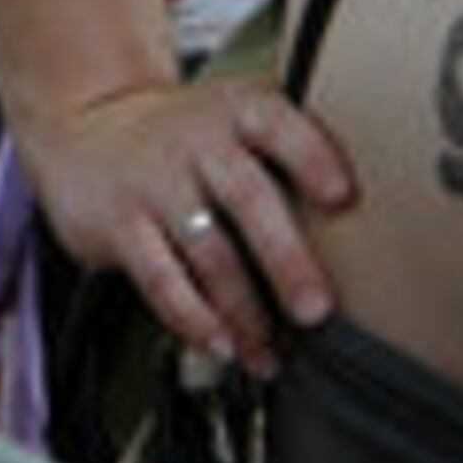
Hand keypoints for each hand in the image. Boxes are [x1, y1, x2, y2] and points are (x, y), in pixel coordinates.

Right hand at [23, 74, 355, 377]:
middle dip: (287, 260)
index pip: (278, 125)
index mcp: (235, 110)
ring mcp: (155, 181)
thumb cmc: (184, 139)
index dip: (312, 157)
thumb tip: (377, 216)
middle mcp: (195, 140)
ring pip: (209, 252)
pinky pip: (161, 278)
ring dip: (246, 312)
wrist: (85, 129)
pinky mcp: (121, 223)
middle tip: (317, 311)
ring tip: (272, 352)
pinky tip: (221, 345)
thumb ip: (291, 149)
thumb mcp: (233, 117)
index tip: (344, 197)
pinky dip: (194, 319)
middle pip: (249, 198)